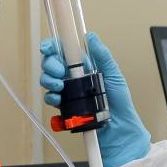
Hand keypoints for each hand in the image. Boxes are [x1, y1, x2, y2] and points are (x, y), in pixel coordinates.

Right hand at [38, 33, 151, 166]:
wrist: (118, 128)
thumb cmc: (119, 102)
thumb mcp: (114, 74)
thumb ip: (102, 55)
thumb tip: (91, 37)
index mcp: (83, 66)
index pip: (63, 51)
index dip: (52, 47)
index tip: (49, 47)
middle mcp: (73, 77)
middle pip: (51, 64)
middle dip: (50, 64)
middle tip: (59, 71)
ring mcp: (67, 92)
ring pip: (47, 80)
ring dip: (48, 80)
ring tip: (59, 86)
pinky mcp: (64, 107)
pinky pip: (50, 99)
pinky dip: (51, 97)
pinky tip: (58, 99)